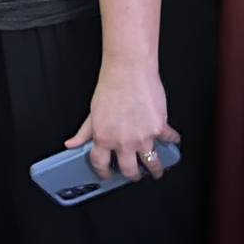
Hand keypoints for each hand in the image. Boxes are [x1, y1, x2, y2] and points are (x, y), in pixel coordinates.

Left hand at [65, 57, 179, 181]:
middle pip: (130, 171)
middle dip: (133, 175)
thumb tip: (71, 144)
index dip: (104, 173)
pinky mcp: (159, 128)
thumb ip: (84, 132)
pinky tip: (171, 140)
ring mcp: (143, 137)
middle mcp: (123, 141)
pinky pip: (169, 140)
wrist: (129, 68)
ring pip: (152, 164)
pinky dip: (171, 141)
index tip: (108, 175)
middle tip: (135, 174)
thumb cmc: (111, 85)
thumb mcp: (92, 111)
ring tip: (156, 169)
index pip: (101, 165)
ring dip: (155, 169)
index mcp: (104, 138)